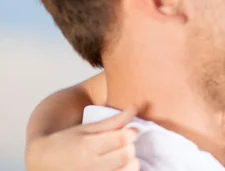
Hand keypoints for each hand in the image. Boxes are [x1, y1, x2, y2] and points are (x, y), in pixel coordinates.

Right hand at [25, 106, 139, 170]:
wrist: (42, 163)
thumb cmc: (65, 143)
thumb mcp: (86, 129)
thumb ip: (113, 120)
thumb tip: (135, 108)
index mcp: (87, 146)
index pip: (123, 138)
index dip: (132, 132)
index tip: (131, 130)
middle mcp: (90, 166)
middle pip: (127, 154)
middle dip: (130, 146)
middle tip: (124, 144)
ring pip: (129, 169)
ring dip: (130, 161)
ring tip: (121, 156)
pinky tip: (118, 166)